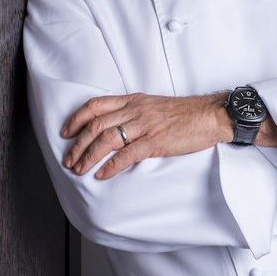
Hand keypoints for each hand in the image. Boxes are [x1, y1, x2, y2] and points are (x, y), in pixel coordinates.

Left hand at [60, 92, 225, 179]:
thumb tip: (116, 127)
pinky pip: (127, 154)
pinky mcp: (155, 141)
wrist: (210, 115)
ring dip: (89, 156)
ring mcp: (145, 125)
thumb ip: (134, 113)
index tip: (66, 132)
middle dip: (78, 144)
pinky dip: (111, 166)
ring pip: (107, 140)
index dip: (77, 119)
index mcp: (134, 100)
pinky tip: (102, 175)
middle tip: (69, 160)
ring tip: (80, 169)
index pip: (96, 106)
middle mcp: (135, 110)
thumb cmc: (186, 113)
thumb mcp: (154, 105)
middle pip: (96, 125)